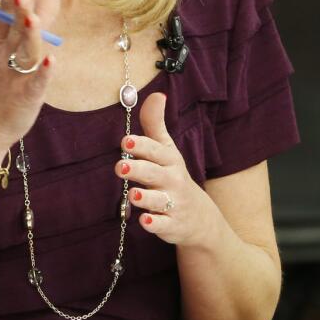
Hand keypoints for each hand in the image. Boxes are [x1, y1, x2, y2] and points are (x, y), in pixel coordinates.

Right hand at [0, 0, 60, 151]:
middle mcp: (7, 59)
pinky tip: (52, 59)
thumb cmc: (4, 86)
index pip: (4, 19)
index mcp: (1, 47)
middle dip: (16, 13)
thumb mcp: (11, 54)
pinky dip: (44, 71)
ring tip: (32, 19)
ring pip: (25, 52)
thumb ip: (29, 26)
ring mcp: (15, 77)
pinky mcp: (27, 96)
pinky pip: (37, 82)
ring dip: (29, 36)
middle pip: (13, 31)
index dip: (6, 1)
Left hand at [118, 92, 217, 246]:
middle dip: (138, 170)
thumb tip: (156, 94)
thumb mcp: (167, 151)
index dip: (141, 145)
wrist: (200, 218)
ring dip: (146, 197)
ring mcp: (173, 204)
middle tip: (120, 166)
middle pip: (154, 174)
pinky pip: (162, 225)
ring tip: (133, 195)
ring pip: (158, 200)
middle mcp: (172, 181)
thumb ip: (156, 124)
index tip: (126, 140)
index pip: (156, 151)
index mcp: (169, 161)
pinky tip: (144, 220)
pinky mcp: (171, 225)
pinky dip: (154, 224)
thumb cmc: (173, 176)